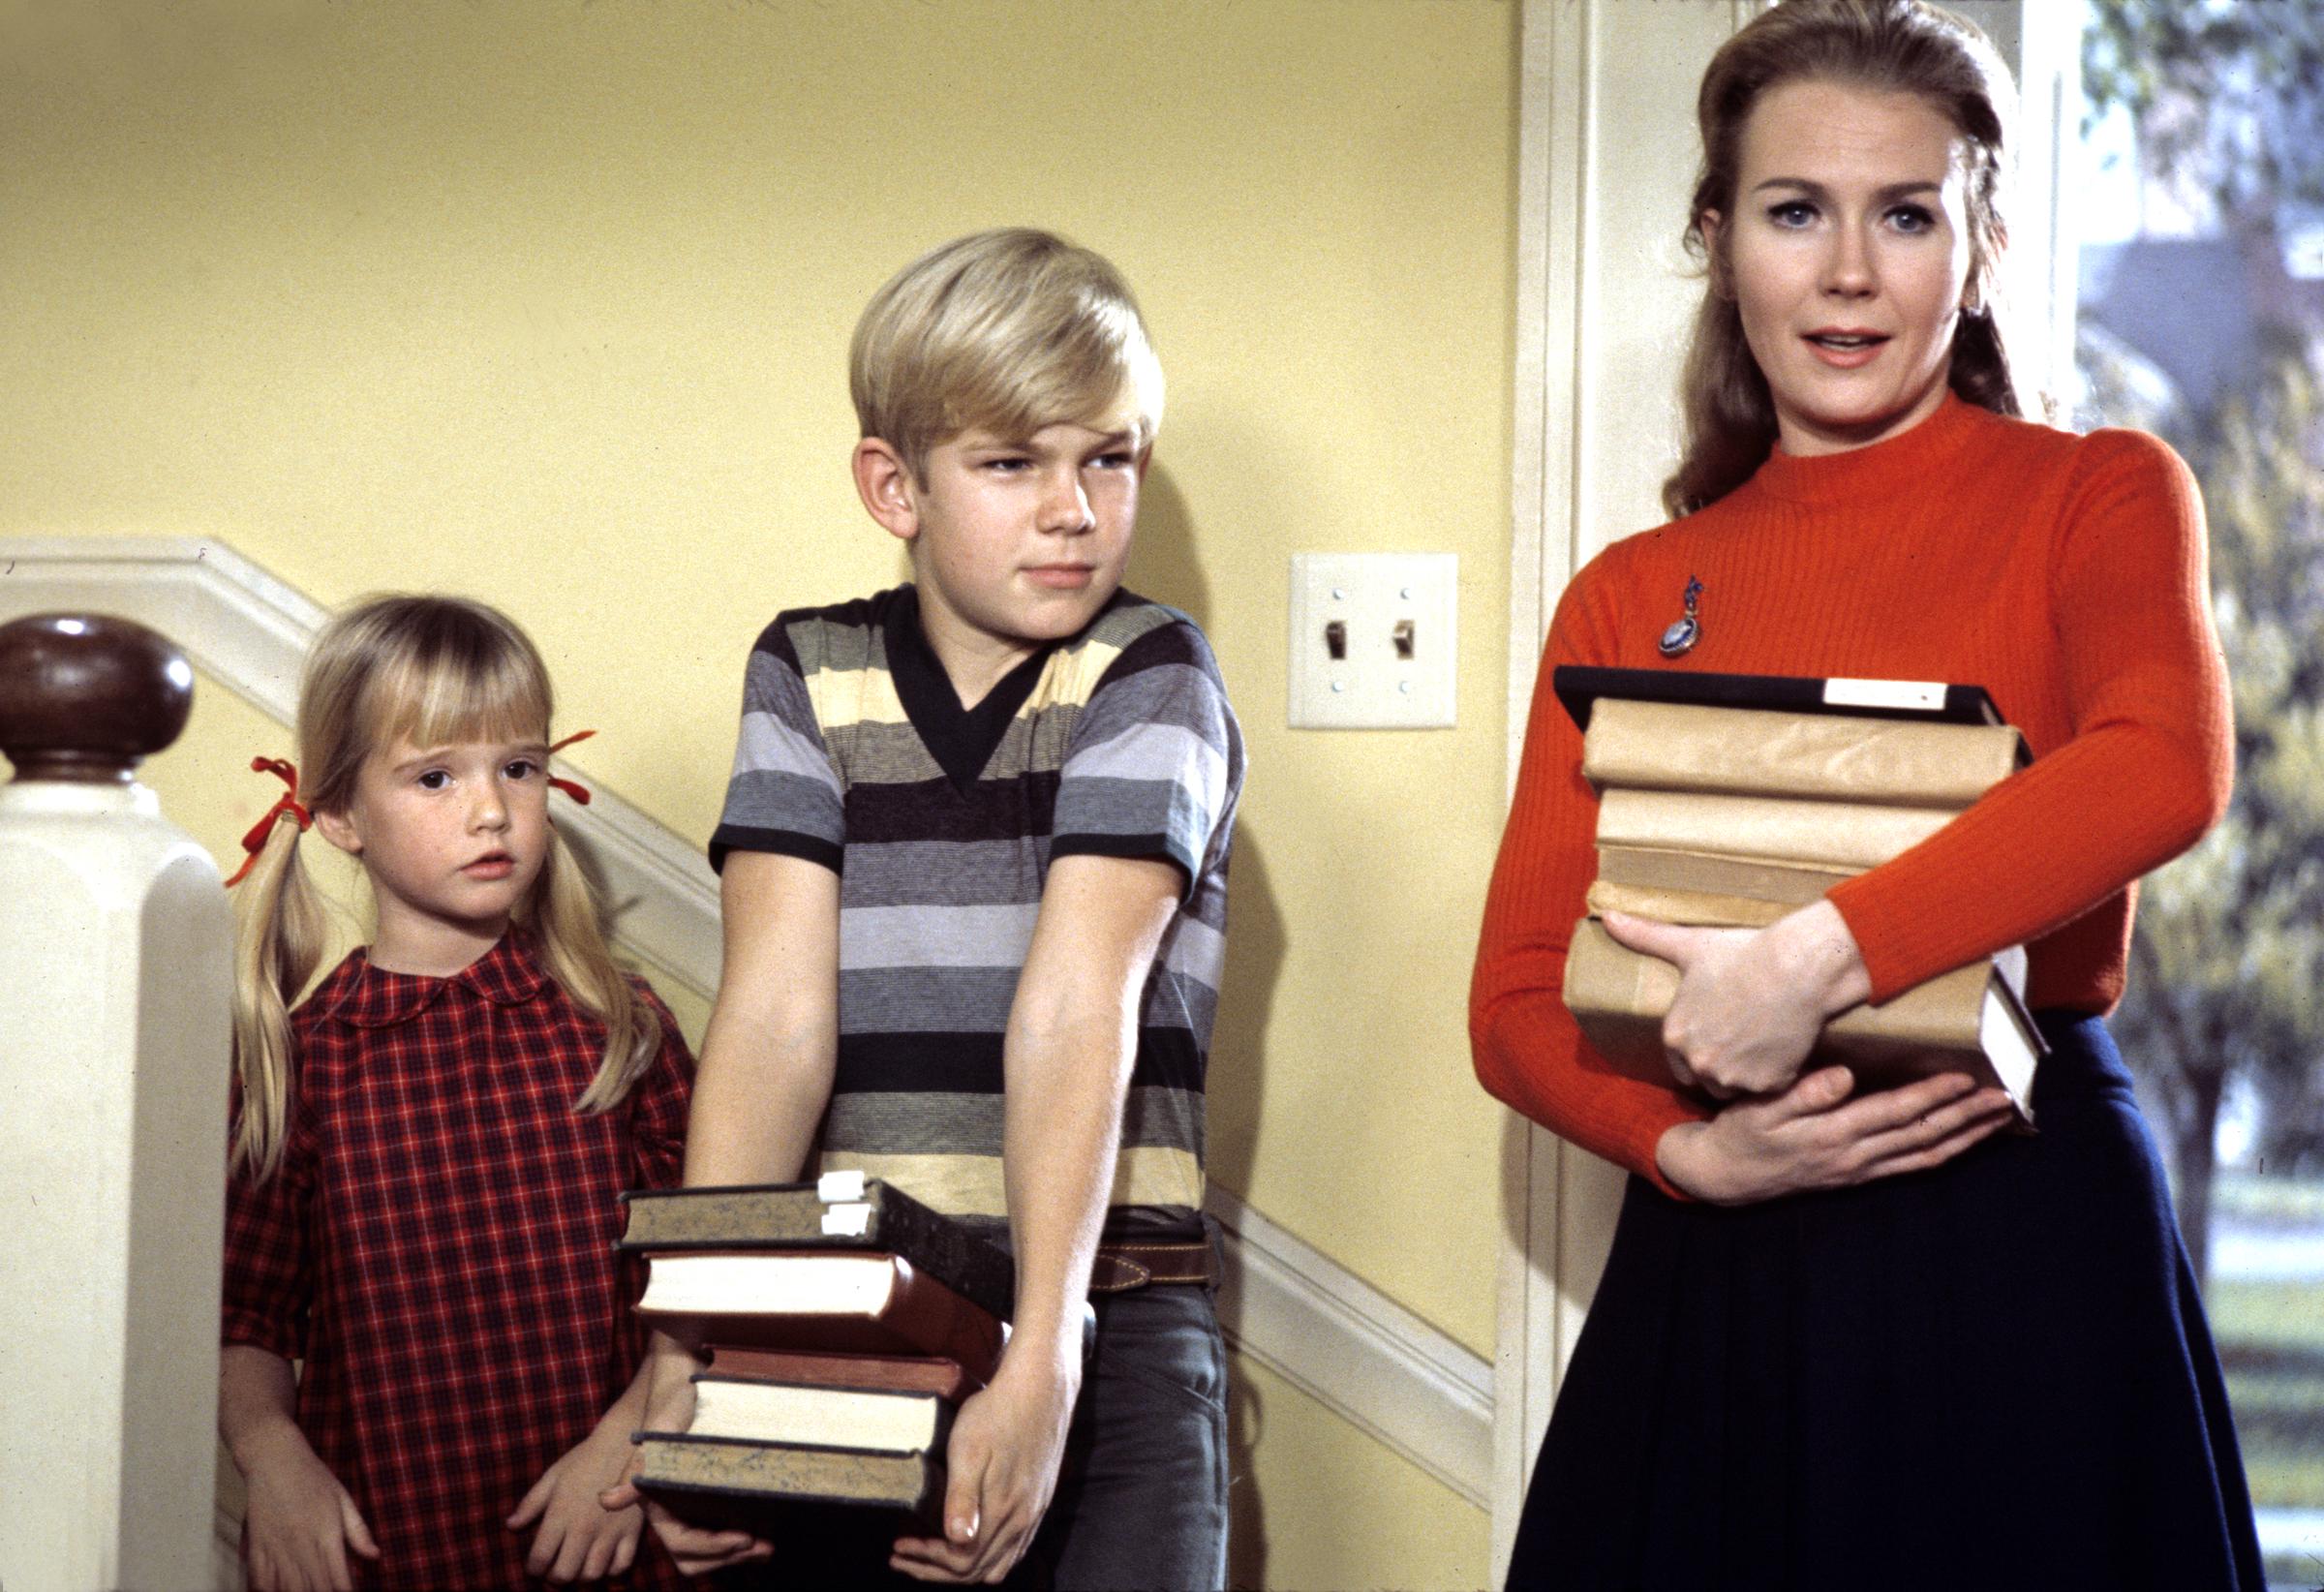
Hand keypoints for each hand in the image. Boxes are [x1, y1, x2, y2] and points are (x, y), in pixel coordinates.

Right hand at [239, 1423, 381, 1591]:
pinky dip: (267, 1590)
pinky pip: (259, 1579)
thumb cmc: (312, 1476)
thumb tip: (375, 1556)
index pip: (339, 1578)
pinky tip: (275, 1591)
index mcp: (326, 1534)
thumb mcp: (343, 1499)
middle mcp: (301, 1545)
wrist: (274, 1458)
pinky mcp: (256, 1546)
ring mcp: (277, 1548)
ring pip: (286, 1588)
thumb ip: (358, 1531)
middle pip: (313, 1589)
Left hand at [508, 1411, 646, 1583]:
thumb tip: (510, 1526)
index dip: (533, 1569)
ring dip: (581, 1577)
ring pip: (591, 1575)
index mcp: (560, 1516)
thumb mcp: (553, 1477)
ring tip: (579, 1568)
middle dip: (555, 1578)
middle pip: (564, 1574)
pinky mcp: (631, 1532)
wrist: (626, 1442)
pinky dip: (611, 1571)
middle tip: (556, 1571)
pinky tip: (605, 1562)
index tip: (535, 1567)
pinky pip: (621, 1566)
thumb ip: (530, 1504)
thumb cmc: (585, 1458)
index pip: (539, 1559)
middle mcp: (583, 1529)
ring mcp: (609, 1533)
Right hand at [598, 1342, 770, 1574]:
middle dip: (728, 1559)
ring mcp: (692, 1503)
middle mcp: (672, 1507)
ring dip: (740, 1553)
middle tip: (764, 1547)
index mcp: (655, 1500)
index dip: (711, 1547)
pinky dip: (745, 1534)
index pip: (681, 1543)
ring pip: (711, 1548)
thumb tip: (605, 1502)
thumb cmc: (672, 1401)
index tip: (745, 1537)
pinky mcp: (712, 1494)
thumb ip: (638, 1470)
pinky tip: (767, 1524)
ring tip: (769, 1543)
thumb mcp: (659, 1434)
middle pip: (694, 1555)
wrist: (690, 1376)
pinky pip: (725, 1528)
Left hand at [890, 1344, 1078, 1583]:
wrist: (1040, 1387)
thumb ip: (963, 1498)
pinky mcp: (1039, 1502)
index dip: (926, 1559)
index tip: (899, 1546)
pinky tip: (970, 1543)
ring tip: (931, 1558)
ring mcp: (1033, 1513)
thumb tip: (956, 1541)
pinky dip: (987, 1558)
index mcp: (1003, 1509)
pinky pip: (1014, 1550)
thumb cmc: (998, 1413)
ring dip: (962, 1570)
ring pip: (997, 1566)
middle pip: (977, 1571)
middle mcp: (1022, 1520)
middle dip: (935, 1570)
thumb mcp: (969, 1450)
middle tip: (904, 1557)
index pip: (961, 1560)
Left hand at [1602, 905, 1871, 1097]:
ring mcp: (1732, 1077)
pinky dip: (1775, 1075)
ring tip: (1761, 1044)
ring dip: (1744, 1075)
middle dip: (1718, 1065)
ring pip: (1734, 1088)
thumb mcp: (1689, 945)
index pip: (1678, 1061)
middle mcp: (1697, 1063)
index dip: (1697, 1048)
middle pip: (1704, 1078)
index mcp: (1675, 1036)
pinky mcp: (1766, 1085)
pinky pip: (1767, 1090)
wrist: (1797, 968)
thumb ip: (1645, 937)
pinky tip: (1782, 1048)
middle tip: (1742, 1037)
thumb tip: (1607, 915)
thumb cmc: (1743, 954)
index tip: (1718, 1031)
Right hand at [1657, 1064, 2017, 1203]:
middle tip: (2004, 1097)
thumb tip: (1846, 1076)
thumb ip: (1803, 1092)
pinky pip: (1912, 1167)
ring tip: (1999, 1118)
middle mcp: (1855, 1155)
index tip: (1966, 1078)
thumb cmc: (1741, 1132)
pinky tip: (1963, 1142)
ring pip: (1926, 1154)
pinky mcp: (1859, 1176)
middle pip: (1923, 1135)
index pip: (1896, 1112)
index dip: (1933, 1095)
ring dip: (1966, 1136)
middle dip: (1966, 1116)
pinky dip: (1944, 1153)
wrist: (1726, 1176)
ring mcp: (1860, 1170)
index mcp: (1834, 1133)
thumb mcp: (1760, 1108)